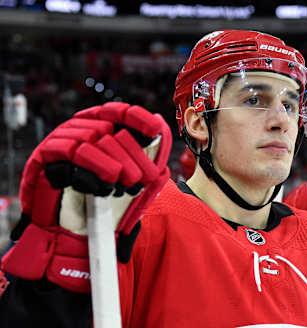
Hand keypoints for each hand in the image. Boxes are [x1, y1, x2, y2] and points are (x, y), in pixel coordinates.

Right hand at [1, 102, 171, 291]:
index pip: (118, 112)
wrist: (74, 236)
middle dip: (131, 155)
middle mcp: (79, 129)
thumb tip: (158, 123)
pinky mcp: (43, 158)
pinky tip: (102, 189)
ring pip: (90, 139)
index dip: (137, 118)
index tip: (155, 130)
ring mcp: (60, 142)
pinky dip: (91, 172)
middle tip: (141, 179)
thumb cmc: (106, 205)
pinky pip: (69, 155)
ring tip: (124, 186)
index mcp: (100, 129)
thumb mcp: (135, 180)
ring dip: (113, 165)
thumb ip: (148, 155)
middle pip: (108, 127)